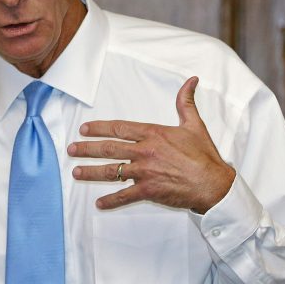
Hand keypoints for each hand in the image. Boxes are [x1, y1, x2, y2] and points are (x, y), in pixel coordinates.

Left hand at [68, 76, 234, 213]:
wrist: (214, 184)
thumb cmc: (204, 155)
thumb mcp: (194, 124)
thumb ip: (185, 102)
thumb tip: (191, 80)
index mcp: (153, 134)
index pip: (119, 128)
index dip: (99, 128)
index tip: (84, 129)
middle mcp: (145, 151)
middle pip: (109, 148)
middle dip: (86, 149)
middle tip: (71, 149)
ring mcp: (145, 172)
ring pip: (111, 171)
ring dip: (91, 172)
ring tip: (76, 172)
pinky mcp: (149, 191)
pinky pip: (124, 196)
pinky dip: (110, 200)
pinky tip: (99, 203)